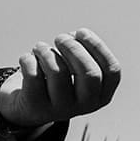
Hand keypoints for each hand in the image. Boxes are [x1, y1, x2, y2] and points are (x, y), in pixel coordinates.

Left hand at [0, 27, 120, 128]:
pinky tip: (28, 59)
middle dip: (73, 48)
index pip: (111, 70)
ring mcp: (62, 109)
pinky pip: (33, 75)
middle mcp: (86, 105)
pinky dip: (28, 60)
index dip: (97, 46)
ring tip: (39, 48)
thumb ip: (80, 50)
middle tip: (60, 38)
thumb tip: (73, 36)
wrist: (29, 107)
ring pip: (57, 71)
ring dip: (45, 51)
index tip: (81, 32)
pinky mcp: (38, 107)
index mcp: (102, 95)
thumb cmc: (56, 79)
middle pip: (89, 73)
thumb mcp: (74, 67)